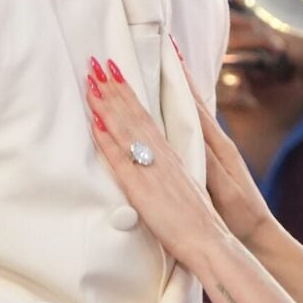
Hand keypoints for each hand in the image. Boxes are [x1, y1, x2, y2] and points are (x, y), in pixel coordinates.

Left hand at [85, 57, 226, 260]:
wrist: (211, 241)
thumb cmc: (199, 223)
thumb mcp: (185, 190)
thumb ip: (168, 174)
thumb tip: (154, 166)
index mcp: (172, 156)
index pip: (147, 117)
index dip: (130, 94)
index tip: (116, 71)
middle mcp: (162, 157)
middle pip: (135, 115)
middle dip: (115, 87)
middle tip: (97, 61)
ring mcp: (152, 170)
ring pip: (126, 129)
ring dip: (107, 103)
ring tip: (91, 80)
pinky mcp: (142, 189)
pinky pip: (120, 160)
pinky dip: (107, 139)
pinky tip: (94, 122)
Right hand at [177, 53, 275, 244]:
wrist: (258, 236)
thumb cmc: (240, 217)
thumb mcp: (223, 191)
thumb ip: (209, 163)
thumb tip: (193, 132)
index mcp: (218, 147)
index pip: (194, 105)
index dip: (180, 79)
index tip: (168, 52)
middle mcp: (218, 143)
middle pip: (191, 101)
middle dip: (175, 75)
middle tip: (163, 47)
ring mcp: (217, 151)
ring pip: (193, 112)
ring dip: (179, 89)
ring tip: (168, 64)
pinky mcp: (214, 163)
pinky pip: (196, 129)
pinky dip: (185, 111)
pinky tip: (177, 105)